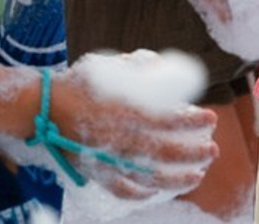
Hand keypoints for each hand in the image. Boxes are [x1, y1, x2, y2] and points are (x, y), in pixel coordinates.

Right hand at [49, 68, 217, 199]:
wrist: (44, 109)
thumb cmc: (81, 83)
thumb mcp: (112, 66)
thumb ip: (140, 69)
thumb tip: (167, 69)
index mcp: (124, 111)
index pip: (167, 119)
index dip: (191, 121)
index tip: (211, 119)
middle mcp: (118, 139)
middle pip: (163, 153)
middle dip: (193, 153)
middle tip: (214, 150)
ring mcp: (108, 160)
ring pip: (147, 177)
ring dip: (176, 178)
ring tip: (197, 175)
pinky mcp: (96, 173)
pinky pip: (123, 189)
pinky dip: (142, 192)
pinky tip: (157, 190)